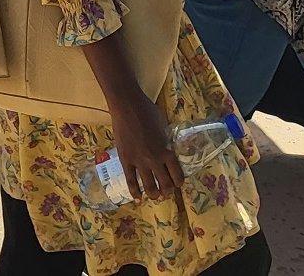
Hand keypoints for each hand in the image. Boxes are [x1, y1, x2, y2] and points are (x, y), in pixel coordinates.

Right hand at [108, 87, 184, 201]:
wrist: (127, 105)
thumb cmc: (147, 110)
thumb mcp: (163, 127)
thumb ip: (165, 142)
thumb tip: (166, 149)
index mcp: (167, 151)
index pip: (177, 176)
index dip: (178, 182)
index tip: (176, 183)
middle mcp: (155, 160)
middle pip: (165, 184)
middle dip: (167, 191)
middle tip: (166, 192)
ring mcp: (139, 161)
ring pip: (149, 186)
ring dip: (154, 194)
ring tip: (155, 195)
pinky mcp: (126, 160)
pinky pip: (130, 180)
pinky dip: (134, 191)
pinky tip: (137, 198)